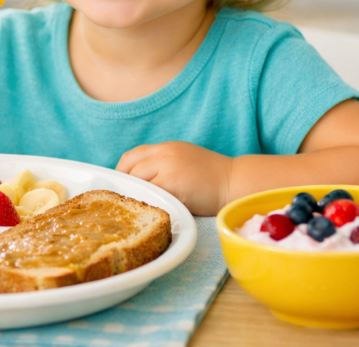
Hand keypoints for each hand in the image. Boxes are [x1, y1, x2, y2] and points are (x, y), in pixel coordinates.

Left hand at [116, 141, 232, 215]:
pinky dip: (150, 203)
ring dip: (138, 196)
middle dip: (127, 186)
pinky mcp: (173, 185)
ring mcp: (168, 168)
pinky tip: (154, 211)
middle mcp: (165, 154)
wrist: (235, 182)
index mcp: (166, 147)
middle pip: (131, 169)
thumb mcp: (184, 159)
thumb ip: (162, 164)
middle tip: (128, 200)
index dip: (122, 171)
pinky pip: (152, 195)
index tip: (123, 185)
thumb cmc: (212, 177)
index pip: (131, 156)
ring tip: (141, 207)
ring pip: (139, 183)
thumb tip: (138, 180)